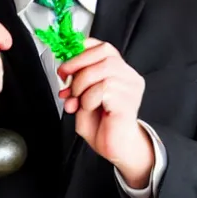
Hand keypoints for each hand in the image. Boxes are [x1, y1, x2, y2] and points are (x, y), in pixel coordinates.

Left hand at [56, 39, 152, 186]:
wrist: (116, 149)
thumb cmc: (103, 126)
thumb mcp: (83, 100)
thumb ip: (76, 86)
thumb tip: (66, 74)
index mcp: (119, 72)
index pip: (104, 48)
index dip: (83, 49)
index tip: (66, 63)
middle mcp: (128, 76)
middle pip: (104, 53)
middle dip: (78, 64)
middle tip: (66, 81)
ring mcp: (130, 86)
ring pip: (102, 69)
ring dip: (82, 85)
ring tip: (80, 102)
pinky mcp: (128, 99)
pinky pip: (103, 88)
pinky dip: (89, 99)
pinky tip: (91, 109)